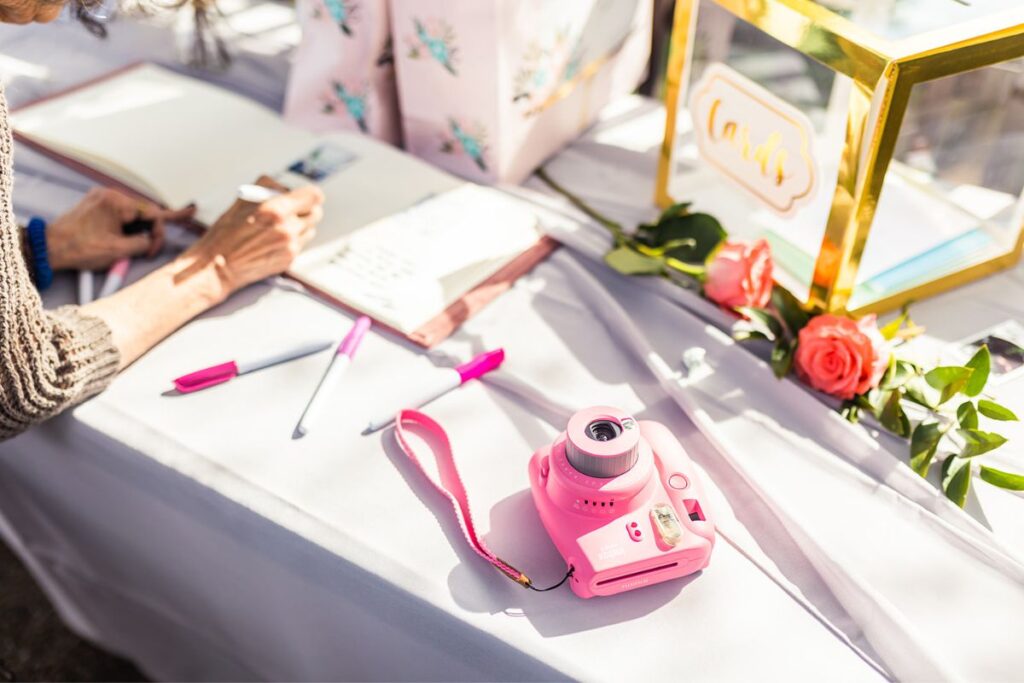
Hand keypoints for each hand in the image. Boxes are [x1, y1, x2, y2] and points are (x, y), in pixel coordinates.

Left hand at [47, 187, 195, 270]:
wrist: (50, 247)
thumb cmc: (80, 248)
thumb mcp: (118, 250)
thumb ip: (142, 243)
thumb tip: (151, 240)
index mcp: (117, 202)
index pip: (152, 212)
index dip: (164, 227)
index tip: (172, 231)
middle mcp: (110, 195)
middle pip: (145, 210)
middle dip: (154, 227)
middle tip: (162, 240)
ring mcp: (102, 198)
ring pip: (134, 212)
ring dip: (141, 227)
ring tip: (143, 243)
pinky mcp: (96, 205)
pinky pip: (121, 212)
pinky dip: (130, 224)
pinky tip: (134, 233)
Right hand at [181, 177, 323, 300]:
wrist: (218, 267)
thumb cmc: (226, 232)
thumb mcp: (243, 200)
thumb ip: (268, 188)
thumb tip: (286, 187)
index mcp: (276, 210)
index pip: (314, 196)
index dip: (310, 195)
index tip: (305, 195)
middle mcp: (287, 229)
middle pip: (316, 213)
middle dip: (306, 208)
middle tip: (294, 209)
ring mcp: (290, 246)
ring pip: (310, 228)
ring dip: (300, 225)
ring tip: (280, 225)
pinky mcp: (289, 259)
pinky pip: (301, 243)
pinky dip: (293, 239)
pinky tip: (275, 240)